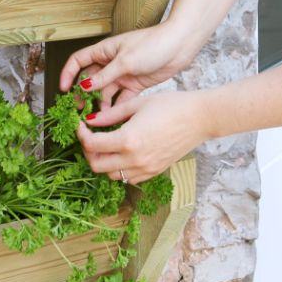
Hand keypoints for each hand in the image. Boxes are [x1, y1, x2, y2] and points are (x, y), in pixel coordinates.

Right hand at [58, 21, 196, 110]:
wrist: (180, 45)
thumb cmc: (153, 44)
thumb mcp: (125, 60)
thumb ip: (104, 75)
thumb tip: (84, 87)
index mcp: (105, 51)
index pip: (78, 61)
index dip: (68, 74)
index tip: (63, 90)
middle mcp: (112, 63)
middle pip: (90, 79)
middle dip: (83, 94)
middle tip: (80, 110)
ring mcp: (123, 74)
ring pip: (105, 91)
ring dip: (100, 103)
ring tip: (97, 118)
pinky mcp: (136, 84)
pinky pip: (121, 98)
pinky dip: (116, 108)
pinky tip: (113, 119)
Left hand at [76, 89, 209, 183]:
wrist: (200, 118)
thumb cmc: (172, 105)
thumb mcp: (137, 103)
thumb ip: (111, 114)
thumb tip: (91, 120)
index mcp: (128, 139)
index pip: (91, 145)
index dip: (81, 134)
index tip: (81, 124)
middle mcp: (134, 159)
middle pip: (96, 165)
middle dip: (88, 151)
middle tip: (90, 136)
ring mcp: (145, 169)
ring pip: (111, 175)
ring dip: (103, 161)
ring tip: (105, 144)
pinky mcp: (154, 172)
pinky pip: (128, 178)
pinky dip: (119, 168)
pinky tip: (122, 152)